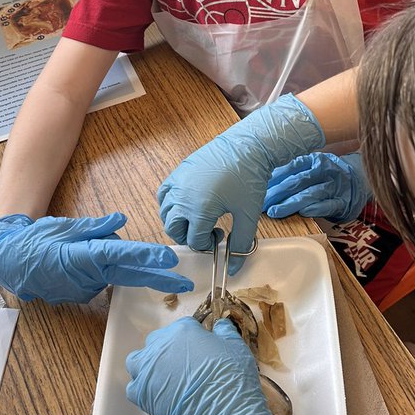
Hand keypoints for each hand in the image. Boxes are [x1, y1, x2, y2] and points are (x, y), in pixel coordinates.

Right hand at [0, 212, 191, 302]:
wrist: (8, 262)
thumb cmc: (35, 241)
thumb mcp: (65, 226)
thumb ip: (96, 226)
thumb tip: (121, 220)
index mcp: (83, 256)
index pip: (122, 255)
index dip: (147, 256)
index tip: (169, 259)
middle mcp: (88, 276)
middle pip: (130, 274)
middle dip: (159, 279)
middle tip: (184, 283)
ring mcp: (84, 289)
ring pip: (111, 271)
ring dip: (110, 261)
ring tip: (79, 248)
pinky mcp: (81, 296)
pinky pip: (98, 278)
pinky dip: (95, 269)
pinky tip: (75, 262)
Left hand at [126, 317, 296, 414]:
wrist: (222, 414)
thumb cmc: (230, 377)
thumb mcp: (236, 347)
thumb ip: (225, 331)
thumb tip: (221, 324)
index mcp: (182, 330)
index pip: (185, 326)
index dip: (195, 337)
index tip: (202, 349)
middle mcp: (160, 345)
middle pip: (159, 341)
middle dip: (170, 349)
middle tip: (186, 365)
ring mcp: (147, 369)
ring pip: (139, 360)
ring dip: (149, 365)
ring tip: (165, 377)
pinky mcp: (140, 393)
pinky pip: (134, 386)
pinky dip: (143, 389)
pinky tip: (159, 395)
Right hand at [157, 93, 324, 266]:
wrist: (248, 146)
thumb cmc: (249, 179)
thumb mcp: (248, 214)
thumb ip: (240, 243)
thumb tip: (234, 268)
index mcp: (199, 210)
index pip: (194, 240)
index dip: (207, 244)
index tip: (220, 236)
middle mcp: (182, 197)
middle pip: (174, 229)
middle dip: (188, 236)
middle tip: (206, 232)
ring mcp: (178, 182)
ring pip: (165, 212)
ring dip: (177, 222)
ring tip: (197, 219)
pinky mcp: (179, 170)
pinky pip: (164, 194)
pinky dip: (170, 204)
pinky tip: (186, 203)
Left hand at [264, 152, 370, 221]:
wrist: (361, 180)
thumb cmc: (329, 175)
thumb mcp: (312, 168)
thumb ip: (292, 172)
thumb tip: (262, 180)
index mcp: (313, 160)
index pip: (289, 167)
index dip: (272, 178)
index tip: (255, 186)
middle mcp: (323, 170)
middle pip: (296, 181)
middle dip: (277, 193)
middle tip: (260, 203)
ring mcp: (334, 185)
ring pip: (310, 193)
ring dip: (291, 203)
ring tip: (275, 212)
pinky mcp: (343, 201)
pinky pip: (329, 204)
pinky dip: (316, 208)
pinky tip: (304, 213)